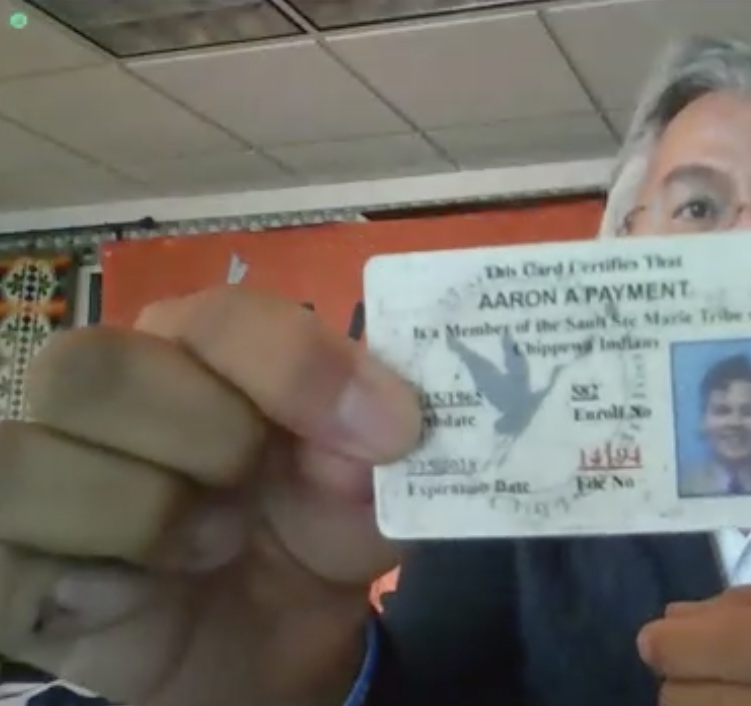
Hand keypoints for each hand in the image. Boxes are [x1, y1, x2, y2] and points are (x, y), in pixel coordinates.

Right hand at [0, 287, 422, 705]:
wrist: (275, 637)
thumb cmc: (312, 533)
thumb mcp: (372, 492)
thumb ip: (380, 451)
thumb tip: (383, 423)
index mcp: (196, 348)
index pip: (215, 318)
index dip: (298, 369)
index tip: (390, 429)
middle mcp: (102, 393)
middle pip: (93, 367)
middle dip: (204, 438)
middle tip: (253, 491)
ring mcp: (39, 473)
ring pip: (22, 462)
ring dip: (143, 516)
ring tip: (208, 549)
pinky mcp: (7, 563)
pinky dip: (83, 583)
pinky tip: (134, 596)